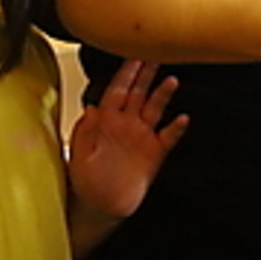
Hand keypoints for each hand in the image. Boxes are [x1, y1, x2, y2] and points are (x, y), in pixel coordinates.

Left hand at [67, 60, 188, 221]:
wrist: (101, 208)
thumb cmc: (87, 183)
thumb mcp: (78, 158)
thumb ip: (83, 133)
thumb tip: (90, 109)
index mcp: (106, 120)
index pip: (117, 89)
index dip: (125, 72)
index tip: (132, 52)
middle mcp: (126, 122)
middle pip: (139, 90)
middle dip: (147, 71)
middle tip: (157, 52)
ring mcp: (143, 135)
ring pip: (155, 107)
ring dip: (163, 94)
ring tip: (171, 81)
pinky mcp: (156, 152)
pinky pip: (169, 136)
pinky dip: (177, 127)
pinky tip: (182, 119)